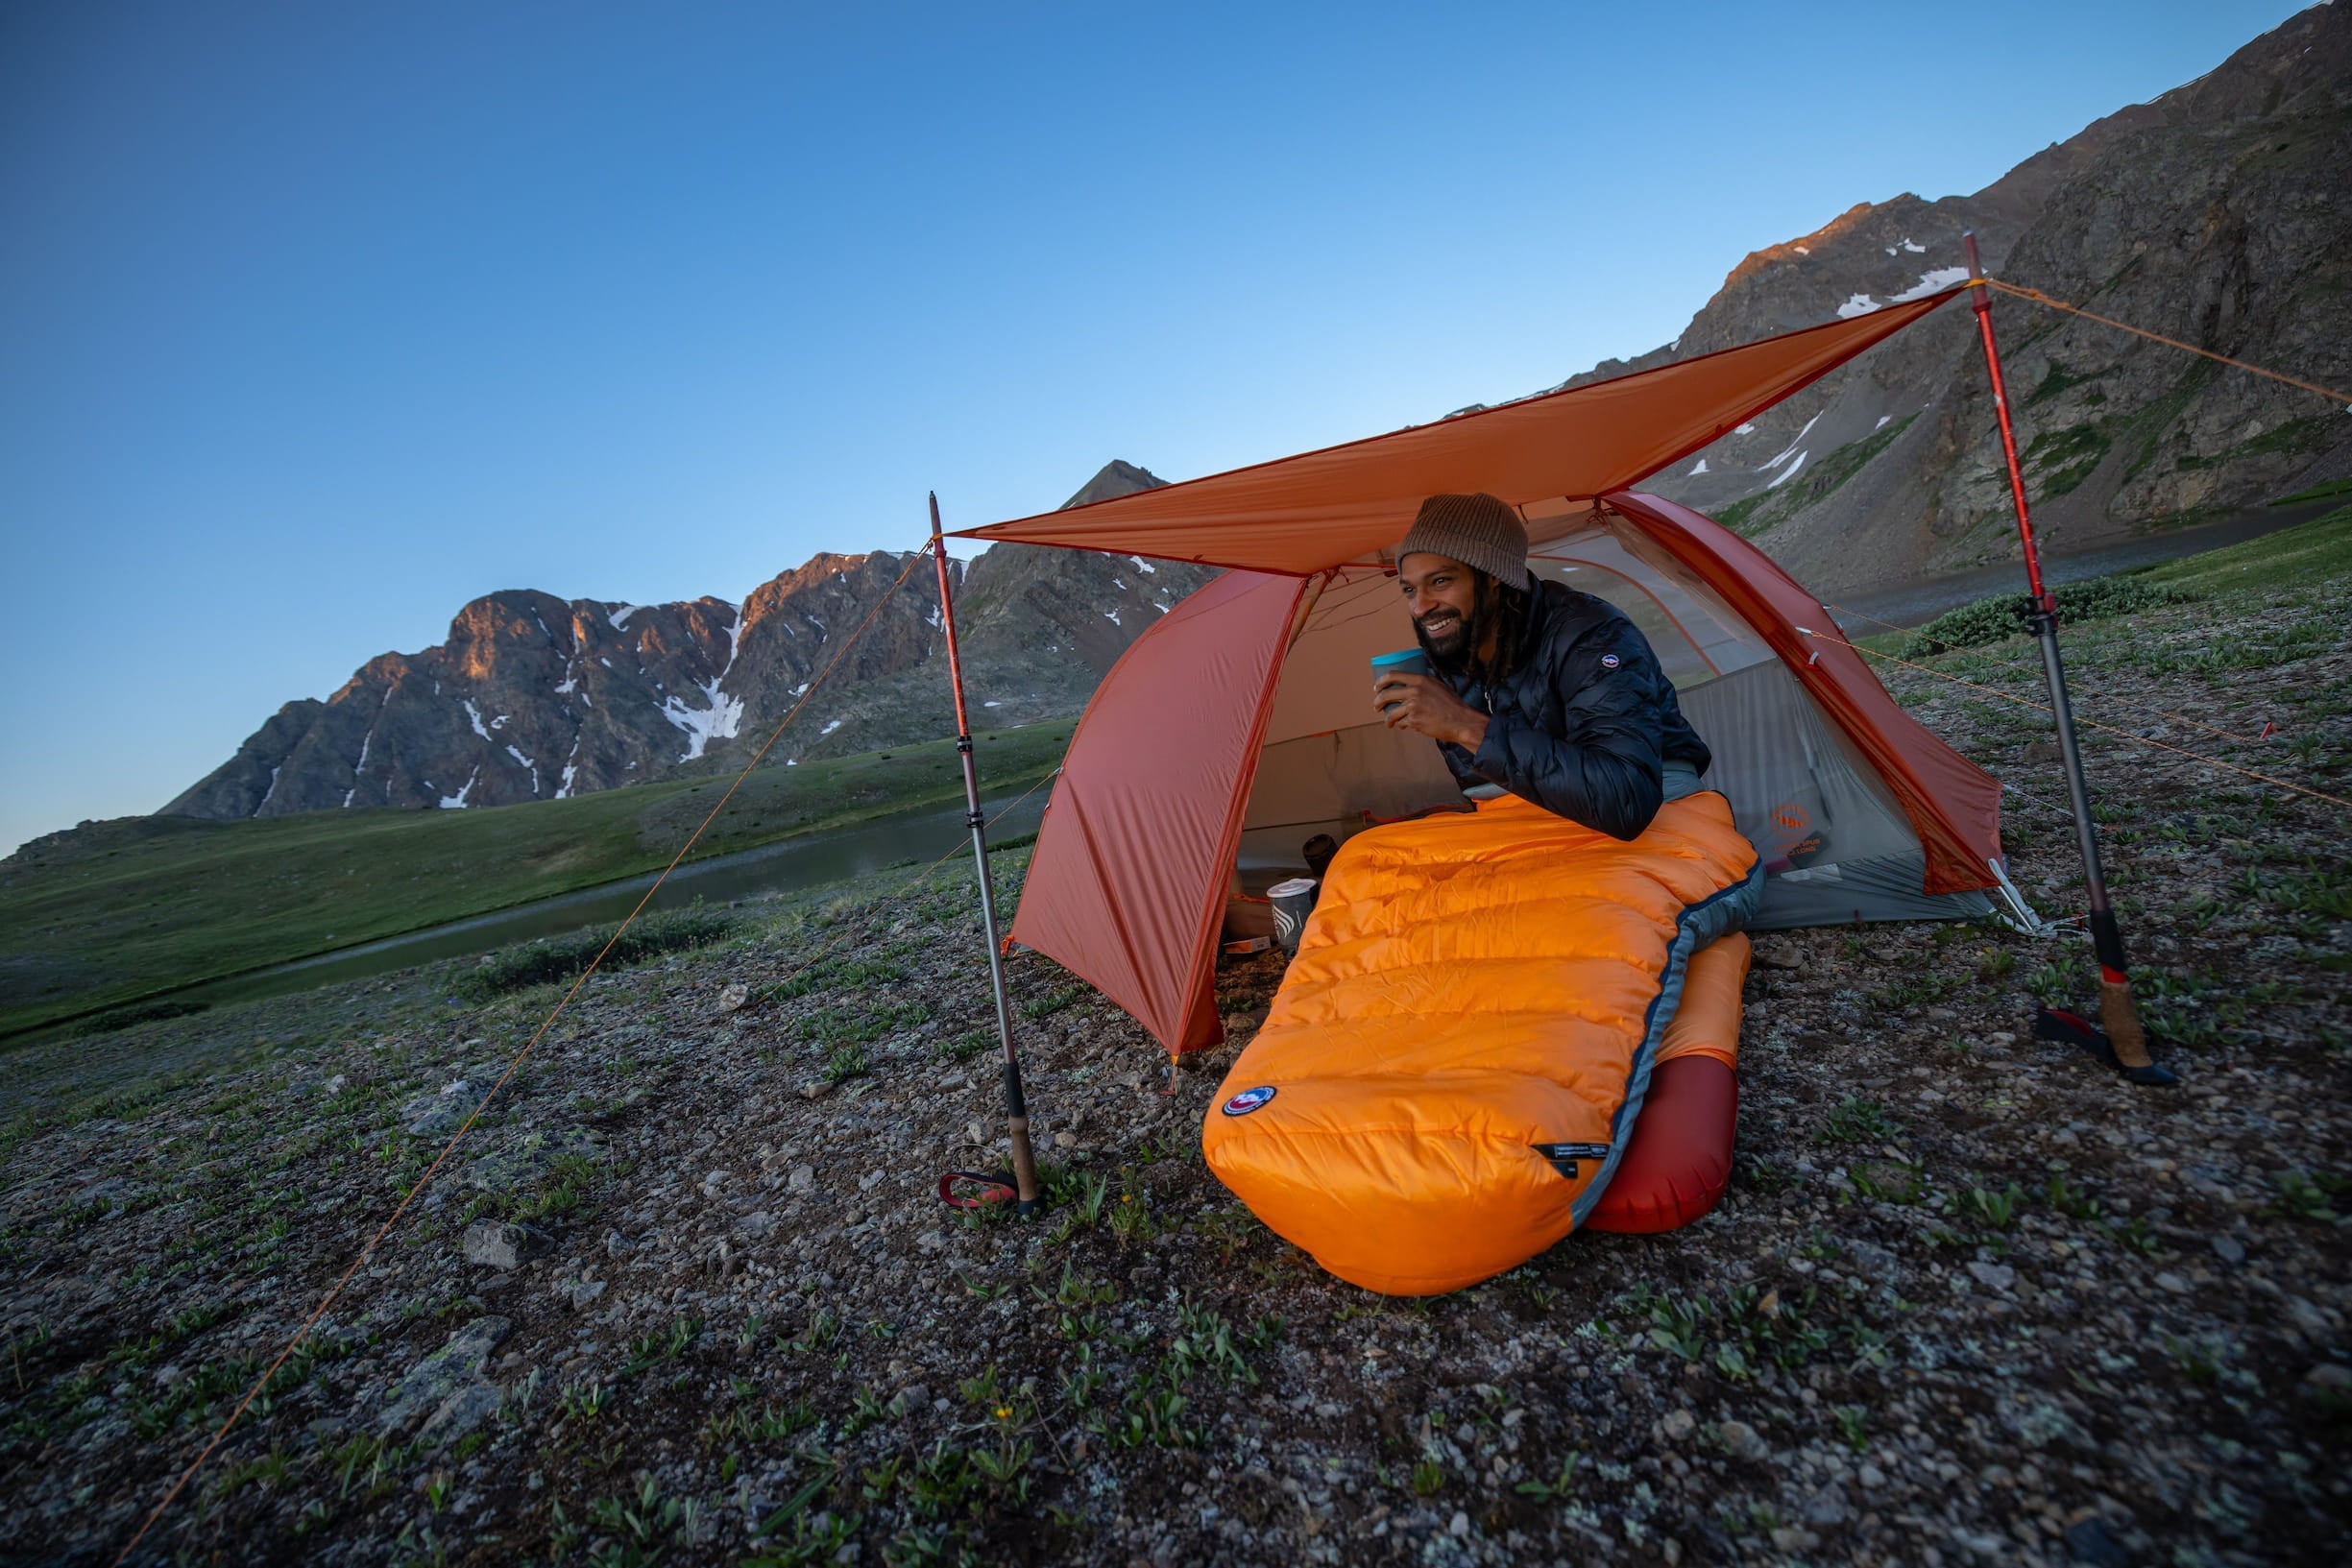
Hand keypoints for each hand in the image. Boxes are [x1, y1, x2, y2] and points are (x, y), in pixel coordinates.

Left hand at [1373, 673, 1488, 749]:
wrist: (1461, 721)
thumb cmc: (1452, 704)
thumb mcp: (1438, 685)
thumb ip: (1425, 681)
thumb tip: (1415, 677)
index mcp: (1419, 680)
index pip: (1392, 675)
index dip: (1380, 681)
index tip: (1376, 687)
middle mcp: (1414, 691)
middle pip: (1386, 694)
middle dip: (1377, 701)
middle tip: (1376, 706)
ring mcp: (1413, 706)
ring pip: (1391, 713)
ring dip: (1387, 719)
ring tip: (1388, 722)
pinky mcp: (1414, 720)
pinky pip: (1401, 723)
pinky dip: (1401, 725)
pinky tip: (1404, 726)